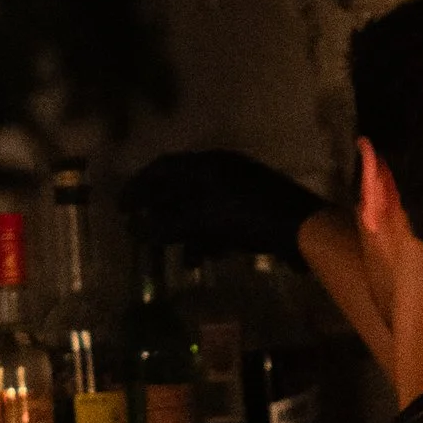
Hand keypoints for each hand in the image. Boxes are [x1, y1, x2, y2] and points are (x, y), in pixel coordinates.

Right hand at [119, 148, 323, 261]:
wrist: (302, 228)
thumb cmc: (248, 216)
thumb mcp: (203, 220)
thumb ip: (167, 225)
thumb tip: (134, 231)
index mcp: (207, 164)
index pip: (163, 168)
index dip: (138, 186)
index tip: (121, 208)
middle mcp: (222, 170)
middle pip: (180, 187)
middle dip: (158, 209)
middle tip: (138, 228)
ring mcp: (239, 189)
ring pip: (199, 206)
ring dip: (180, 227)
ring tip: (166, 251)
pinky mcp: (253, 210)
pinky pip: (219, 220)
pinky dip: (203, 237)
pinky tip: (197, 259)